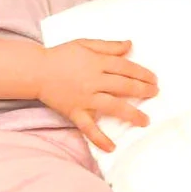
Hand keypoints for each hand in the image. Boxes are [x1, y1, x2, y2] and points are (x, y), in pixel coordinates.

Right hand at [36, 38, 158, 151]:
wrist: (35, 71)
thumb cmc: (60, 56)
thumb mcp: (84, 44)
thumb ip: (108, 46)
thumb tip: (129, 45)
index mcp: (96, 62)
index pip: (126, 68)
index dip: (142, 73)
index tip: (153, 79)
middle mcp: (93, 81)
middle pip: (124, 86)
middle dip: (143, 91)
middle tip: (155, 94)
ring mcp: (85, 98)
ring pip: (113, 106)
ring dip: (131, 114)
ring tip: (145, 121)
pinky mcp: (75, 112)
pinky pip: (88, 127)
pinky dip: (99, 139)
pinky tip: (112, 147)